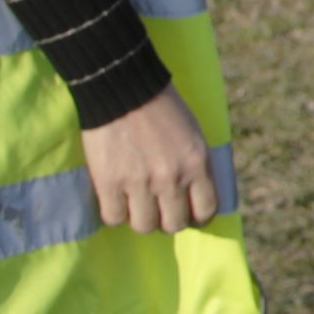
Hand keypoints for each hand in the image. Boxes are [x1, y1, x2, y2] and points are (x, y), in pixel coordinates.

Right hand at [82, 92, 219, 238]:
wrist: (122, 87)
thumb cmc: (160, 107)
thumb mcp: (193, 133)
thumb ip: (195, 165)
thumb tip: (195, 195)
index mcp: (196, 164)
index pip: (205, 211)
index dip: (195, 217)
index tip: (187, 213)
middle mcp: (171, 178)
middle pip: (173, 224)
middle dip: (167, 220)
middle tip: (158, 209)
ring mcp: (139, 183)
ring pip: (143, 226)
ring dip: (140, 218)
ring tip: (135, 203)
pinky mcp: (109, 182)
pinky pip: (113, 217)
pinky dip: (114, 212)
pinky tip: (115, 198)